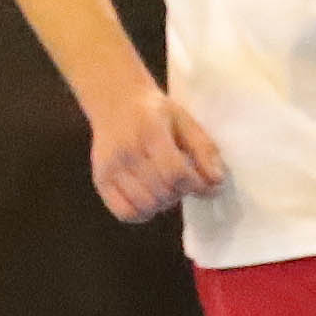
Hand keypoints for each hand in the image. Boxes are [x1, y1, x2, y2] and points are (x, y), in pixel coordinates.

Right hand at [84, 84, 225, 223]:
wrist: (114, 101)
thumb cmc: (155, 112)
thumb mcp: (185, 121)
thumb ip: (203, 149)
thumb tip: (215, 182)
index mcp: (150, 131)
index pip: (175, 172)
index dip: (196, 185)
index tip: (207, 186)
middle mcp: (126, 151)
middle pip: (162, 191)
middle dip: (181, 193)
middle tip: (184, 182)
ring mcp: (109, 168)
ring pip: (146, 205)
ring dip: (164, 203)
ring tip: (166, 188)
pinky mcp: (100, 180)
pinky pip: (125, 213)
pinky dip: (143, 213)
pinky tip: (149, 199)